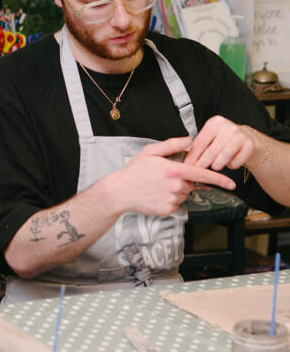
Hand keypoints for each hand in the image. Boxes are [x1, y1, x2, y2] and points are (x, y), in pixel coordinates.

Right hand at [114, 137, 235, 216]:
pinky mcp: (167, 210)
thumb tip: (189, 141)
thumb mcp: (150, 152)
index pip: (201, 174)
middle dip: (181, 180)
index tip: (231, 183)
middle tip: (162, 178)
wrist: (119, 192)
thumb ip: (172, 145)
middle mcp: (175, 186)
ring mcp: (172, 199)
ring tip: (156, 187)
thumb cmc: (133, 171)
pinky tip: (155, 195)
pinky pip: (175, 204)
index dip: (219, 178)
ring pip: (183, 194)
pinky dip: (168, 200)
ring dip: (175, 191)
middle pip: (190, 184)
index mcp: (173, 170)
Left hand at [184, 116, 255, 171]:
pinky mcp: (249, 145)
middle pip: (211, 151)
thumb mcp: (211, 137)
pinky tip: (229, 162)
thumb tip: (186, 160)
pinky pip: (235, 162)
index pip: (200, 142)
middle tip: (198, 171)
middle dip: (202, 164)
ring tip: (214, 166)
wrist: (248, 138)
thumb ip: (200, 145)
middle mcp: (227, 127)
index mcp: (214, 123)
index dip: (192, 156)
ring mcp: (239, 136)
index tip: (187, 165)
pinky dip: (230, 166)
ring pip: (223, 158)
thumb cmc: (224, 138)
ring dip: (216, 165)